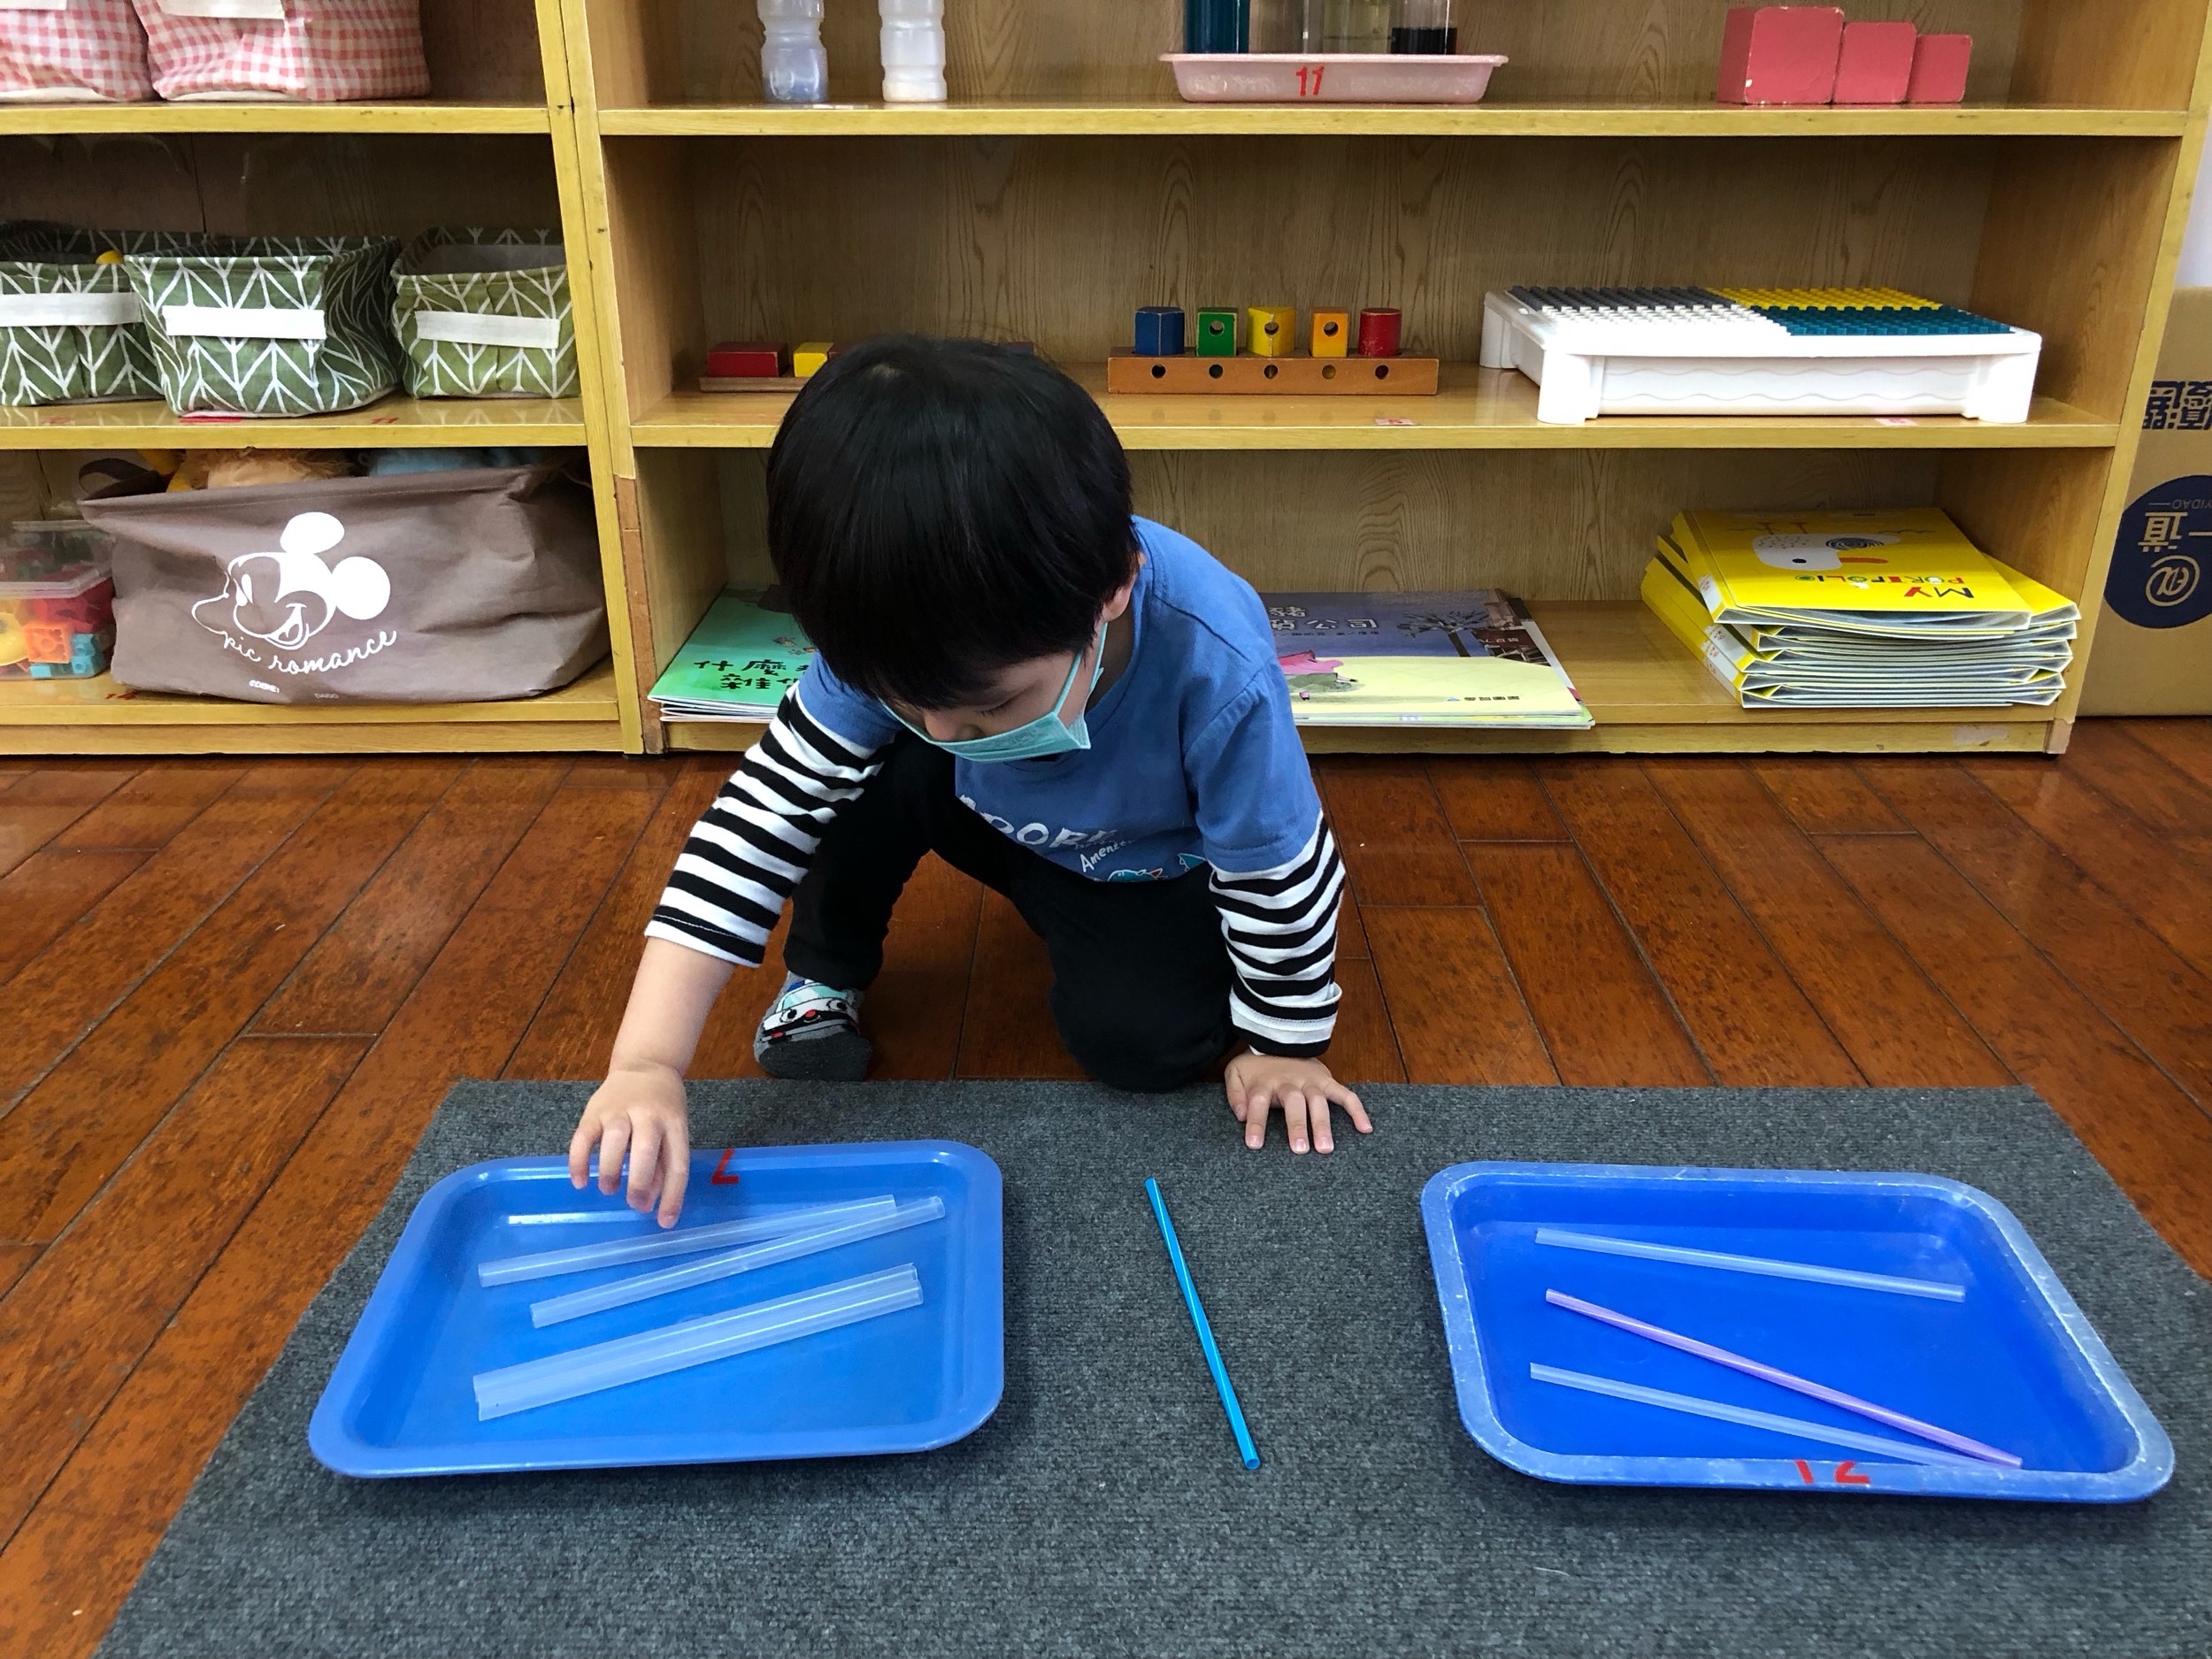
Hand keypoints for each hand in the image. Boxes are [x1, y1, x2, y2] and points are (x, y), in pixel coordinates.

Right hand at [568, 1060, 691, 1226]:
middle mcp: (648, 1114)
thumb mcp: (673, 1130)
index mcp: (674, 1123)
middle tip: (634, 1204)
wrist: (646, 1065)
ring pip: (614, 1140)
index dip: (672, 1195)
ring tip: (609, 1189)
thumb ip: (662, 1166)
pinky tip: (580, 1181)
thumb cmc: (663, 1107)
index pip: (677, 1162)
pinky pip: (583, 1137)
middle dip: (639, 1181)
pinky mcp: (594, 1110)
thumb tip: (648, 1204)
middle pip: (645, 1148)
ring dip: (610, 1170)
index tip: (664, 1222)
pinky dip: (579, 1161)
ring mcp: (619, 1110)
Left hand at [1224, 1052, 1371, 1153]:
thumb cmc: (1257, 1065)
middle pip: (1294, 1102)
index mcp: (1265, 1082)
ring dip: (1323, 1124)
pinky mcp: (1327, 1081)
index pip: (1258, 1102)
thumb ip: (1234, 1093)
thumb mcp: (1235, 1072)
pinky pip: (1345, 1095)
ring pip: (1319, 1101)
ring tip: (1326, 1148)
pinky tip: (1365, 1129)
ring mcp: (1310, 1081)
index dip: (1256, 1123)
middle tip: (1300, 1150)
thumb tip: (1241, 1115)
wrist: (1279, 1039)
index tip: (1254, 1145)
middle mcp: (1289, 1082)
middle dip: (1297, 1125)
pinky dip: (1357, 1110)